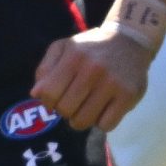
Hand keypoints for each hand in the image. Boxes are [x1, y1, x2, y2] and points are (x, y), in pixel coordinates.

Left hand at [33, 25, 152, 132]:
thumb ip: (45, 69)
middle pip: (66, 110)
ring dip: (80, 119)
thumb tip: (36, 94)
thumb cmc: (90, 46)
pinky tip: (102, 110)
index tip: (55, 99)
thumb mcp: (63, 48)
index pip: (49, 94)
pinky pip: (107, 125)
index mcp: (73, 57)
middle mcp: (93, 70)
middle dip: (64, 111)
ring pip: (84, 120)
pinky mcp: (129, 95)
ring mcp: (113, 84)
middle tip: (72, 103)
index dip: (47, 102)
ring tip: (85, 108)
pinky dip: (101, 123)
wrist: (130, 40)